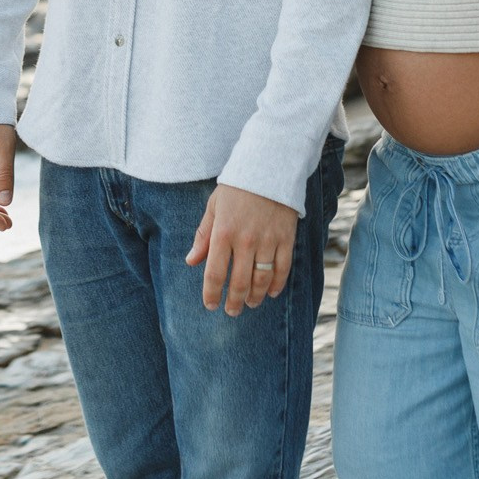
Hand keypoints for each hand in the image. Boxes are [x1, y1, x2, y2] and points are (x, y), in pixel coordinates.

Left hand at [185, 182, 299, 314]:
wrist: (270, 167)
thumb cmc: (237, 188)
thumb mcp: (214, 207)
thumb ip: (203, 236)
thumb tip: (191, 261)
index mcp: (223, 233)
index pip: (215, 274)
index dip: (212, 294)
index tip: (211, 305)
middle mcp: (245, 240)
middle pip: (240, 282)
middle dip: (234, 302)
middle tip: (232, 311)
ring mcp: (268, 240)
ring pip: (262, 280)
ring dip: (255, 297)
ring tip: (251, 304)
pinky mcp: (286, 238)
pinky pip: (282, 268)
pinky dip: (277, 284)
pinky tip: (271, 292)